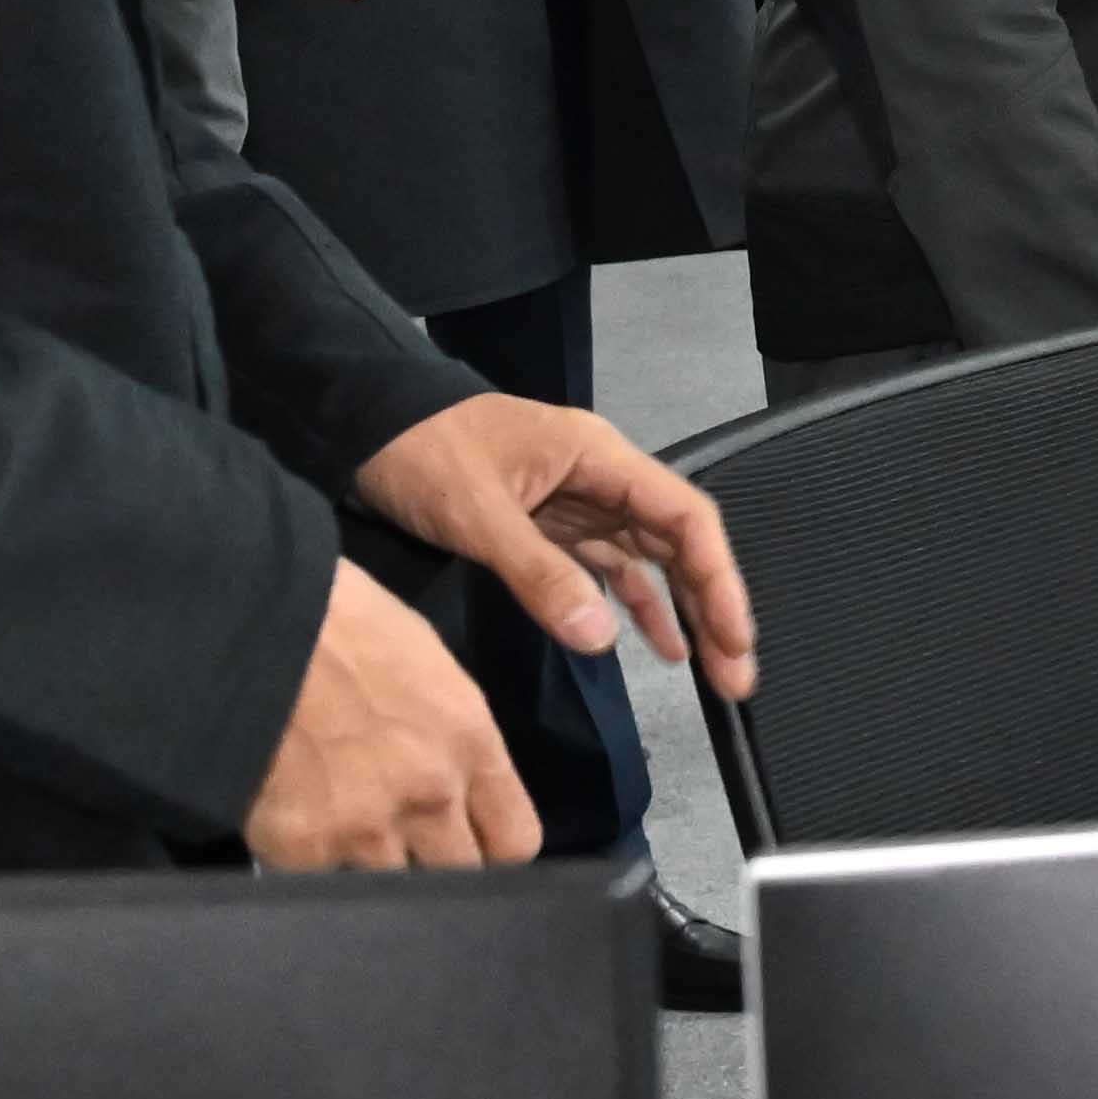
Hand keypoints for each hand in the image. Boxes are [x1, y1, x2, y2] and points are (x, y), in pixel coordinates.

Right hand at [247, 560, 540, 867]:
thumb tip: (457, 776)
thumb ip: (452, 732)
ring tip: (340, 828)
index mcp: (468, 742)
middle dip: (436, 864)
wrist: (245, 631)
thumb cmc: (336, 621)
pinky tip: (293, 827)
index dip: (491, 847)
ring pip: (390, 888)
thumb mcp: (424, 662)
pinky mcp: (301, 850)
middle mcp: (429, 794)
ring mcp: (365, 830)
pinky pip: (320, 883)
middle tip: (401, 840)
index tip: (470, 841)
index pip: (515, 841)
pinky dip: (310, 865)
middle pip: (460, 875)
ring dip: (370, 868)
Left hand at [353, 391, 759, 701]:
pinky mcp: (552, 525)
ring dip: (681, 613)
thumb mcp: (478, 514)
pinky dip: (634, 607)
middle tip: (734, 676)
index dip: (719, 579)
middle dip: (713, 607)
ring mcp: (579, 502)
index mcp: (600, 458)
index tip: (735, 637)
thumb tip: (602, 640)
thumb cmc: (421, 451)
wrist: (362, 422)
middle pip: (679, 544)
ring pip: (650, 561)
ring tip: (711, 672)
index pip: (685, 518)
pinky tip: (657, 646)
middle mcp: (602, 478)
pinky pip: (609, 569)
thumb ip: (540, 576)